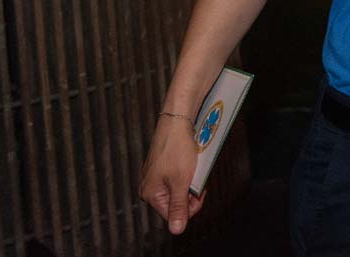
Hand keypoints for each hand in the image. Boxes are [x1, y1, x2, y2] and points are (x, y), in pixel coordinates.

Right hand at [139, 116, 203, 233]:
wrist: (178, 120)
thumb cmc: (177, 148)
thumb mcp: (181, 182)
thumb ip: (179, 207)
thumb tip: (177, 230)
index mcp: (150, 194)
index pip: (173, 214)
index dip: (191, 206)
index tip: (200, 192)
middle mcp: (149, 186)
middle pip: (176, 201)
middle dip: (191, 192)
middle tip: (198, 178)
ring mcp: (155, 174)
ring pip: (179, 187)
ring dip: (191, 181)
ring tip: (195, 168)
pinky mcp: (163, 164)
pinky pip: (178, 175)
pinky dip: (188, 171)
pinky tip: (192, 162)